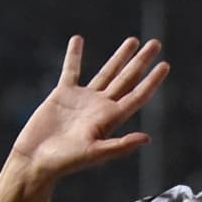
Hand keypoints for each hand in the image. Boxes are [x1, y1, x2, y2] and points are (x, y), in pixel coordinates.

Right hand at [9, 35, 168, 179]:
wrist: (36, 160)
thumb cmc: (64, 162)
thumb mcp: (94, 154)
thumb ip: (120, 146)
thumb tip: (147, 138)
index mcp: (110, 120)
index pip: (137, 96)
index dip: (152, 81)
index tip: (165, 65)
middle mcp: (100, 107)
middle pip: (127, 79)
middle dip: (141, 62)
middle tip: (155, 44)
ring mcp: (83, 100)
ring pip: (106, 73)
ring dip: (119, 57)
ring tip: (133, 41)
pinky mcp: (63, 95)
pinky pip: (71, 70)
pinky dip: (74, 55)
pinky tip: (78, 39)